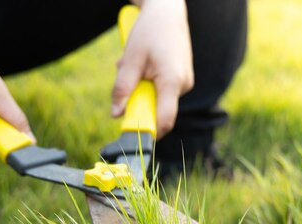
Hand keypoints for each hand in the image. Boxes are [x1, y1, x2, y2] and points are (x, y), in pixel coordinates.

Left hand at [111, 0, 193, 138]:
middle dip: (139, 102)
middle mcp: (184, 85)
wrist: (168, 11)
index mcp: (172, 82)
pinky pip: (163, 90)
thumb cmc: (150, 31)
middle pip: (159, 111)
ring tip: (137, 65)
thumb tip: (116, 114)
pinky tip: (146, 64)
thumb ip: (122, 88)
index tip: (132, 133)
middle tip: (127, 79)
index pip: (164, 120)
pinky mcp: (183, 79)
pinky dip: (150, 82)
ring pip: (159, 99)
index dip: (149, 131)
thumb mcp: (130, 60)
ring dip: (142, 89)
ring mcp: (185, 83)